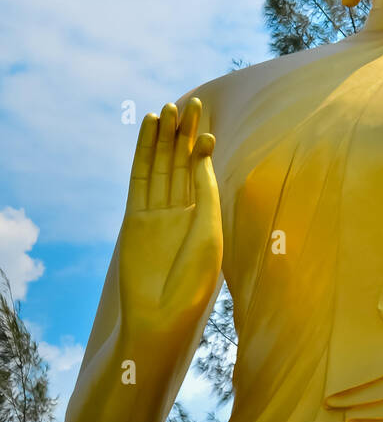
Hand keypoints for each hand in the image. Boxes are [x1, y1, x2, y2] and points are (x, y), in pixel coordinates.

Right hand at [117, 99, 221, 338]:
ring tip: (166, 108)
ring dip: (163, 138)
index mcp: (204, 215)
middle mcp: (181, 210)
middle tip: (191, 104)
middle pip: (182, 163)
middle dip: (185, 135)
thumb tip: (203, 153)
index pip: (203, 172)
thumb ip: (205, 192)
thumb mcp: (208, 231)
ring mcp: (156, 212)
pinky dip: (143, 154)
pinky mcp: (134, 218)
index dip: (204, 150)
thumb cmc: (193, 282)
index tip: (207, 132)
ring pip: (160, 166)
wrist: (160, 317)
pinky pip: (139, 179)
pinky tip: (148, 130)